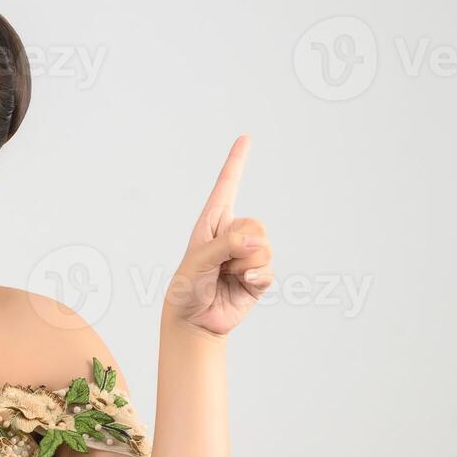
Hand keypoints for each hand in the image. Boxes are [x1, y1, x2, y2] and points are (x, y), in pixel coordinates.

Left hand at [163, 134, 273, 337]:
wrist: (194, 320)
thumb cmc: (187, 287)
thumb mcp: (199, 261)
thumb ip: (226, 245)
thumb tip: (256, 240)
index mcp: (212, 222)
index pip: (227, 186)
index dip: (236, 161)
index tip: (245, 137)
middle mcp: (232, 234)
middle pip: (256, 224)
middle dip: (242, 244)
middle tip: (222, 263)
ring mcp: (247, 255)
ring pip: (265, 246)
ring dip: (246, 264)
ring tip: (227, 276)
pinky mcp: (257, 276)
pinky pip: (269, 268)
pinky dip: (256, 276)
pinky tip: (242, 283)